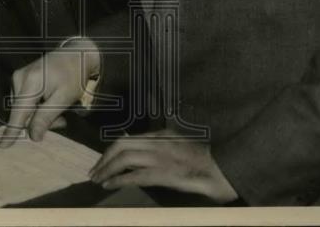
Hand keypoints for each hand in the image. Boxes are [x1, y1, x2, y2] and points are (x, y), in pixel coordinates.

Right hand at [0, 38, 99, 147]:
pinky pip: (24, 101)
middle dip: (39, 121)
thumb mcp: (64, 99)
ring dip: (38, 115)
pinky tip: (50, 102)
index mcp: (32, 82)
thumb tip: (33, 136)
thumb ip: (46, 117)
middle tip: (61, 121)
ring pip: (23, 109)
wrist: (76, 54)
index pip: (19, 112)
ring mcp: (18, 76)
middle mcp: (20, 78)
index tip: (1, 146)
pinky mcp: (20, 77)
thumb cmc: (74, 76)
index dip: (12, 131)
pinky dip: (36, 106)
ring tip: (58, 109)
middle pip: (22, 113)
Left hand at [89, 129, 238, 202]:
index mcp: (163, 134)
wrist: (225, 168)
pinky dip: (119, 179)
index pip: (130, 138)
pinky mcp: (165, 173)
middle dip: (104, 158)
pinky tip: (109, 185)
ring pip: (125, 158)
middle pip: (122, 144)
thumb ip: (164, 147)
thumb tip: (146, 156)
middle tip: (94, 171)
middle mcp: (159, 142)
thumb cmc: (206, 161)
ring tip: (97, 179)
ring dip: (107, 169)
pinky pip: (135, 175)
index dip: (112, 149)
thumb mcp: (181, 147)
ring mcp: (161, 157)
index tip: (103, 160)